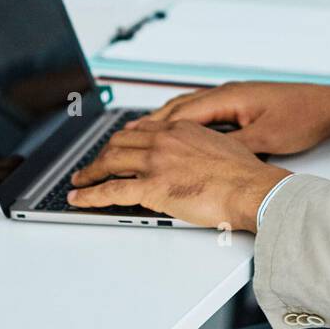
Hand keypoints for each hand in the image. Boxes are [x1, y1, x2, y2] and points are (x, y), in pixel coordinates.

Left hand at [67, 119, 291, 230]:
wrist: (250, 188)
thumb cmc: (244, 174)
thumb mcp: (222, 146)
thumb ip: (200, 147)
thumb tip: (195, 159)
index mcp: (181, 129)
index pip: (142, 129)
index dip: (123, 139)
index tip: (116, 146)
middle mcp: (164, 140)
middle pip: (119, 142)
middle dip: (101, 154)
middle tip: (92, 165)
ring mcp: (155, 162)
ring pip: (109, 162)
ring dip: (89, 172)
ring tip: (79, 181)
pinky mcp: (151, 187)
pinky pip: (110, 190)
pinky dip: (89, 195)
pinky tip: (79, 199)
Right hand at [137, 81, 329, 155]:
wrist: (329, 106)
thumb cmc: (303, 117)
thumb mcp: (267, 138)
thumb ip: (235, 145)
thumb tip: (208, 157)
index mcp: (229, 97)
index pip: (182, 113)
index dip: (154, 129)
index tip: (130, 141)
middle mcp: (227, 93)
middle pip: (179, 108)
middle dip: (150, 124)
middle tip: (122, 140)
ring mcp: (234, 96)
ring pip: (189, 108)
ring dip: (165, 121)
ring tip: (141, 136)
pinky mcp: (242, 104)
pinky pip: (203, 111)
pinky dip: (184, 121)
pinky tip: (179, 133)